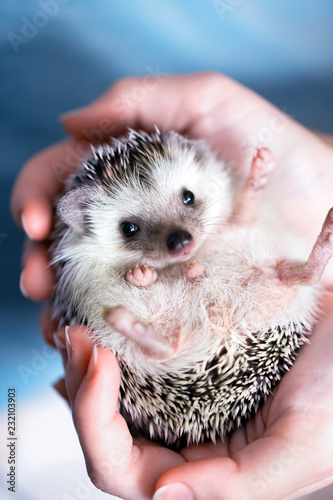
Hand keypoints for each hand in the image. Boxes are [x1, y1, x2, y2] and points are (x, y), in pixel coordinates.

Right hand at [10, 72, 332, 300]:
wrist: (317, 194)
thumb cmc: (266, 138)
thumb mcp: (205, 100)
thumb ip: (139, 100)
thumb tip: (69, 122)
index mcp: (123, 166)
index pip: (61, 177)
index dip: (36, 196)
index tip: (33, 222)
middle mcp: (128, 212)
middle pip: (66, 234)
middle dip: (41, 259)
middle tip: (37, 284)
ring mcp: (148, 252)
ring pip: (92, 275)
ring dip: (67, 298)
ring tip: (57, 320)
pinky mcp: (173, 285)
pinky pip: (134, 304)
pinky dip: (110, 320)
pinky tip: (98, 334)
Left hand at [53, 291, 332, 499]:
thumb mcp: (299, 447)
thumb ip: (234, 488)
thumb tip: (161, 499)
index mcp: (205, 472)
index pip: (122, 468)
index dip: (94, 420)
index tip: (97, 360)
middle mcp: (188, 438)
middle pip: (108, 427)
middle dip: (80, 382)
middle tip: (72, 334)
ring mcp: (188, 397)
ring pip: (119, 389)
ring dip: (90, 358)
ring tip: (74, 323)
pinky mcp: (195, 361)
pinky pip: (144, 354)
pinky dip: (121, 335)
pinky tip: (107, 314)